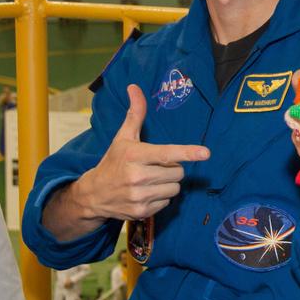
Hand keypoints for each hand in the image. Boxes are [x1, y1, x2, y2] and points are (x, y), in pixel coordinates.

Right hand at [78, 85, 209, 220]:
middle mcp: (137, 176)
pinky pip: (168, 202)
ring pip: (175, 187)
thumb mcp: (123, 137)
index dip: (187, 152)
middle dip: (172, 168)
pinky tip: (146, 192)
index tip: (205, 153)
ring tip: (150, 180)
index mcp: (134, 155)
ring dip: (168, 183)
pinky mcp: (142, 212)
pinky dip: (161, 197)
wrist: (93, 194)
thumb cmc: (113, 161)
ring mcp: (139, 196)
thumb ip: (135, 114)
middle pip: (178, 172)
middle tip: (155, 167)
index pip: (167, 153)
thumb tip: (134, 87)